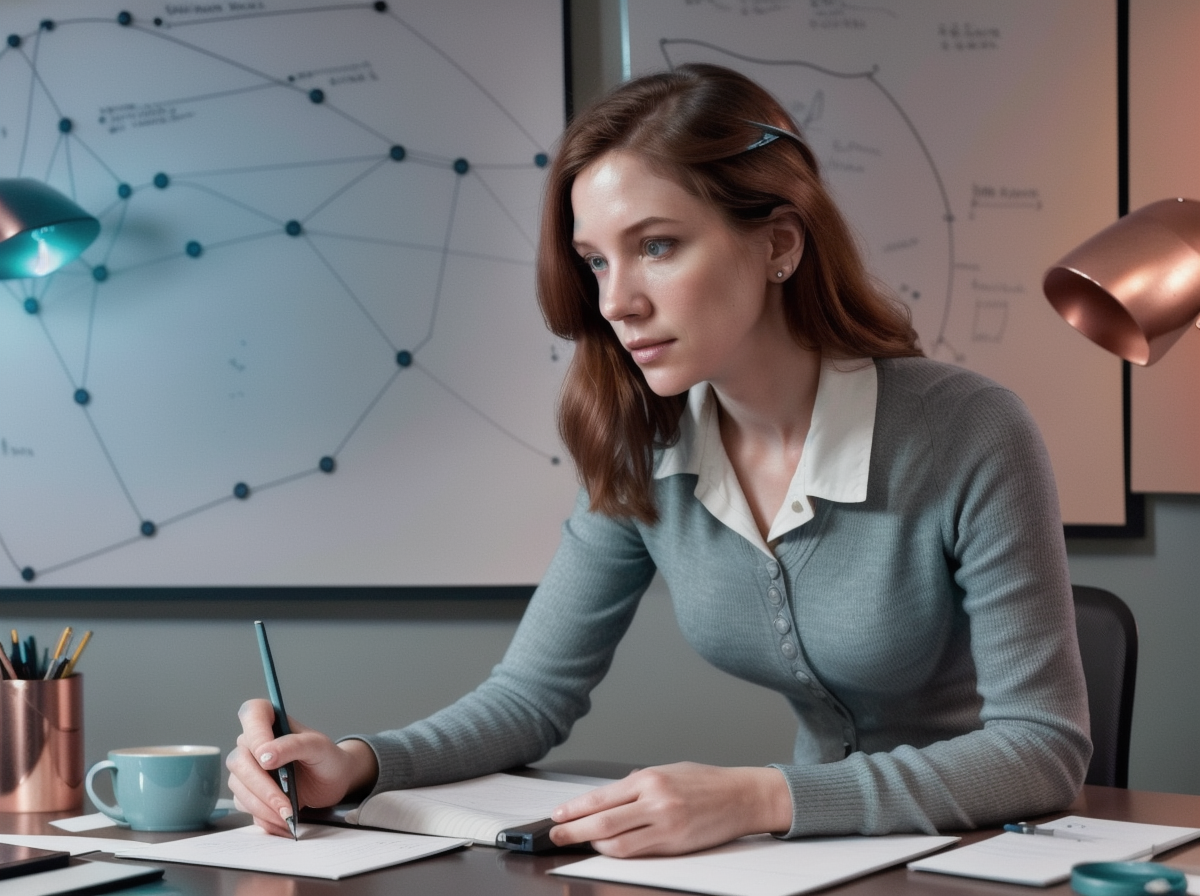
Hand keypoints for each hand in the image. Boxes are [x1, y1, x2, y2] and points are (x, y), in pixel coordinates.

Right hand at [225, 698, 378, 836]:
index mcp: (270, 720)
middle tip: (285, 805)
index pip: (251, 714)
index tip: (268, 759)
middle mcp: (252, 742)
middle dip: (262, 787)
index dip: (255, 735)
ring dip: (262, 805)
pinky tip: (283, 822)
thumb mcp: (319, 747)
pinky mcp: (247, 792)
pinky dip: (264, 817)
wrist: (331, 782)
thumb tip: (264, 754)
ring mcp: (247, 768)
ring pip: (238, 786)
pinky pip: (245, 806)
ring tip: (288, 816)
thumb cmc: (326, 758)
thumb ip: (294, 745)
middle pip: (239, 760)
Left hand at [548, 762, 791, 856]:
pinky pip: (638, 852)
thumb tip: (611, 795)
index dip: (574, 809)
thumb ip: (638, 782)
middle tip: (556, 835)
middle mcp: (656, 800)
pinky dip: (618, 851)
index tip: (558, 815)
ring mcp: (665, 825)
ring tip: (581, 842)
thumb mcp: (668, 770)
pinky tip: (609, 848)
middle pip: (602, 822)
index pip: (601, 797)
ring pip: (617, 843)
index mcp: (650, 777)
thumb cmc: (707, 781)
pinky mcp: (675, 844)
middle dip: (573, 830)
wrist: (742, 797)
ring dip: (594, 845)